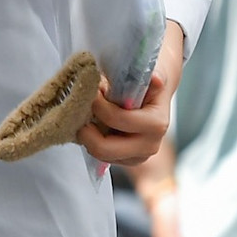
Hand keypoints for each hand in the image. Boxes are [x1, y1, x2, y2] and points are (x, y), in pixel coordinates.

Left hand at [77, 21, 184, 165]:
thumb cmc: (147, 82)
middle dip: (86, 129)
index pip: (117, 120)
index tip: (93, 90)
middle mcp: (150, 145)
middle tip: (81, 110)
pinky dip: (93, 141)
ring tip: (88, 116)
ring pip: (99, 155)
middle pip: (105, 148)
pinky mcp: (127, 161)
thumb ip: (150, 78)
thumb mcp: (149, 74)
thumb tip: (156, 79)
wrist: (154, 95)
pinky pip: (101, 157)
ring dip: (88, 135)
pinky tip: (95, 125)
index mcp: (156, 124)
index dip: (98, 105)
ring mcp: (138, 157)